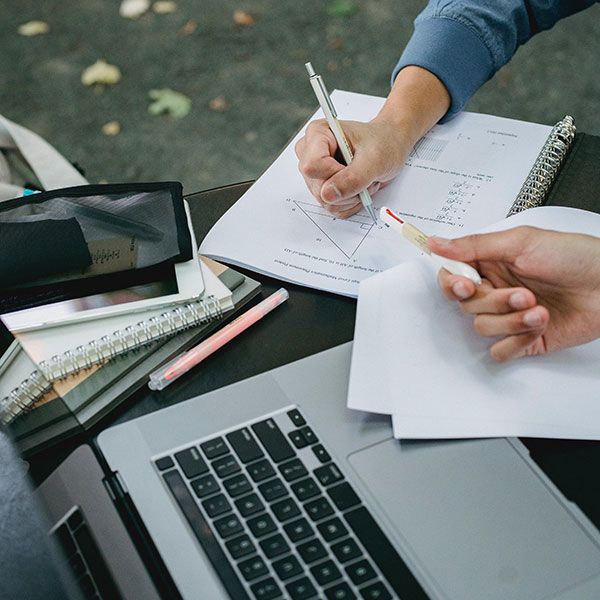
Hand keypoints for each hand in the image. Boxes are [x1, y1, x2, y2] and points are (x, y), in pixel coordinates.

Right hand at [295, 66, 450, 217]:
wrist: (395, 142)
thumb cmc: (387, 142)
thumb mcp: (376, 159)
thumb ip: (352, 178)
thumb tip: (327, 195)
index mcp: (317, 135)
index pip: (311, 167)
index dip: (335, 176)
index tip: (357, 168)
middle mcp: (310, 151)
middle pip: (315, 186)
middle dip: (345, 189)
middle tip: (367, 176)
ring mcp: (316, 170)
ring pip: (323, 200)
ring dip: (349, 197)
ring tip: (366, 180)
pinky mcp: (323, 183)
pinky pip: (331, 205)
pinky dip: (349, 202)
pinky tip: (361, 187)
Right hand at [429, 226, 599, 361]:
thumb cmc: (575, 257)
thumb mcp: (521, 241)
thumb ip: (473, 245)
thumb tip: (436, 243)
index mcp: (491, 264)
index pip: (453, 277)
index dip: (452, 284)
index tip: (466, 283)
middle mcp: (497, 290)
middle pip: (467, 306)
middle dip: (494, 301)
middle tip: (522, 293)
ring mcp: (509, 317)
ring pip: (482, 328)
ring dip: (511, 320)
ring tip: (538, 308)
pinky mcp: (523, 340)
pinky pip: (499, 352)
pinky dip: (516, 341)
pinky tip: (538, 326)